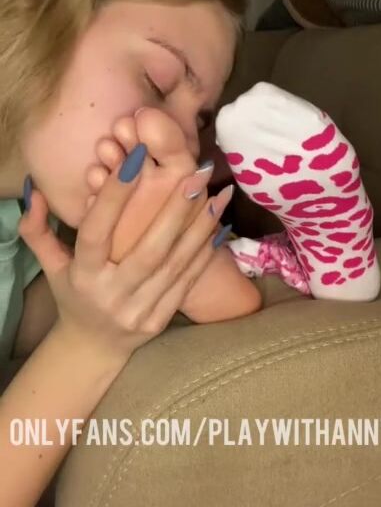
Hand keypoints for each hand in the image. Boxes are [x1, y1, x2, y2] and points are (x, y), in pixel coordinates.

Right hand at [18, 149, 229, 361]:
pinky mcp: (160, 320)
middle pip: (147, 250)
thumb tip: (34, 189)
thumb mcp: (51, 265)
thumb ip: (37, 229)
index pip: (96, 233)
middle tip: (195, 174)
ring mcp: (139, 311)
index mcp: (82, 275)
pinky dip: (205, 254)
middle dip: (174, 210)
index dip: (114, 197)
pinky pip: (186, 282)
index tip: (135, 159)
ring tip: (218, 195)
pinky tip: (220, 226)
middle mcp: (111, 294)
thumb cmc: (73, 295)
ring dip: (199, 228)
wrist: (93, 347)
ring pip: (174, 265)